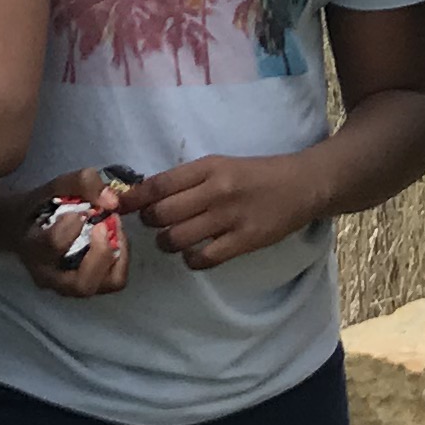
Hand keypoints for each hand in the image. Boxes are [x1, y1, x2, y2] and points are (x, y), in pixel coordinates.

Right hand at [11, 176, 131, 299]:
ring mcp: (67, 287)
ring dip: (114, 257)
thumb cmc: (41, 207)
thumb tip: (112, 201)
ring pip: (100, 286)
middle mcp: (49, 277)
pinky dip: (121, 260)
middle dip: (100, 254)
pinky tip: (116, 238)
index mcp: (33, 249)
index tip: (79, 212)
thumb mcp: (55, 187)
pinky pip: (112, 282)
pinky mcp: (86, 285)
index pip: (52, 247)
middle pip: (80, 284)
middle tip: (104, 226)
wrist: (26, 228)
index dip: (71, 228)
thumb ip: (82, 183)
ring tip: (114, 230)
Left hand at [126, 154, 324, 271]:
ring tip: (174, 240)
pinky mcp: (244, 240)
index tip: (121, 207)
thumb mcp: (221, 165)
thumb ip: (188, 179)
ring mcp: (231, 217)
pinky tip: (196, 253)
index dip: (134, 199)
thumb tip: (147, 195)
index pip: (159, 184)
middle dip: (151, 223)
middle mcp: (217, 190)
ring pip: (178, 238)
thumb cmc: (256, 174)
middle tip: (156, 224)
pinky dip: (192, 259)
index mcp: (209, 167)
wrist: (303, 185)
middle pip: (162, 214)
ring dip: (168, 243)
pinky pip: (204, 258)